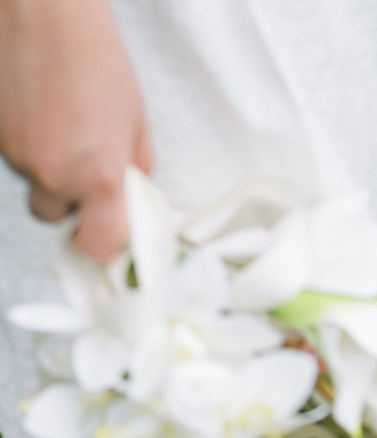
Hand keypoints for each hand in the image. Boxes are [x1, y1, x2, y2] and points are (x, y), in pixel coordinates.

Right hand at [0, 0, 150, 259]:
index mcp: (98, 176)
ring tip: (59, 120)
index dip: (102, 241)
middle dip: (68, 200)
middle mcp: (53, 174)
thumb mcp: (135, 120)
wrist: (42, 10)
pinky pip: (12, 155)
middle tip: (81, 164)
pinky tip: (37, 107)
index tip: (106, 228)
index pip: (99, 246)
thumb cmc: (92, 54)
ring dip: (46, 165)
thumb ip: (133, 170)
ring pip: (32, 182)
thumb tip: (131, 198)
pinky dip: (25, 141)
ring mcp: (16, 156)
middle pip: (55, 216)